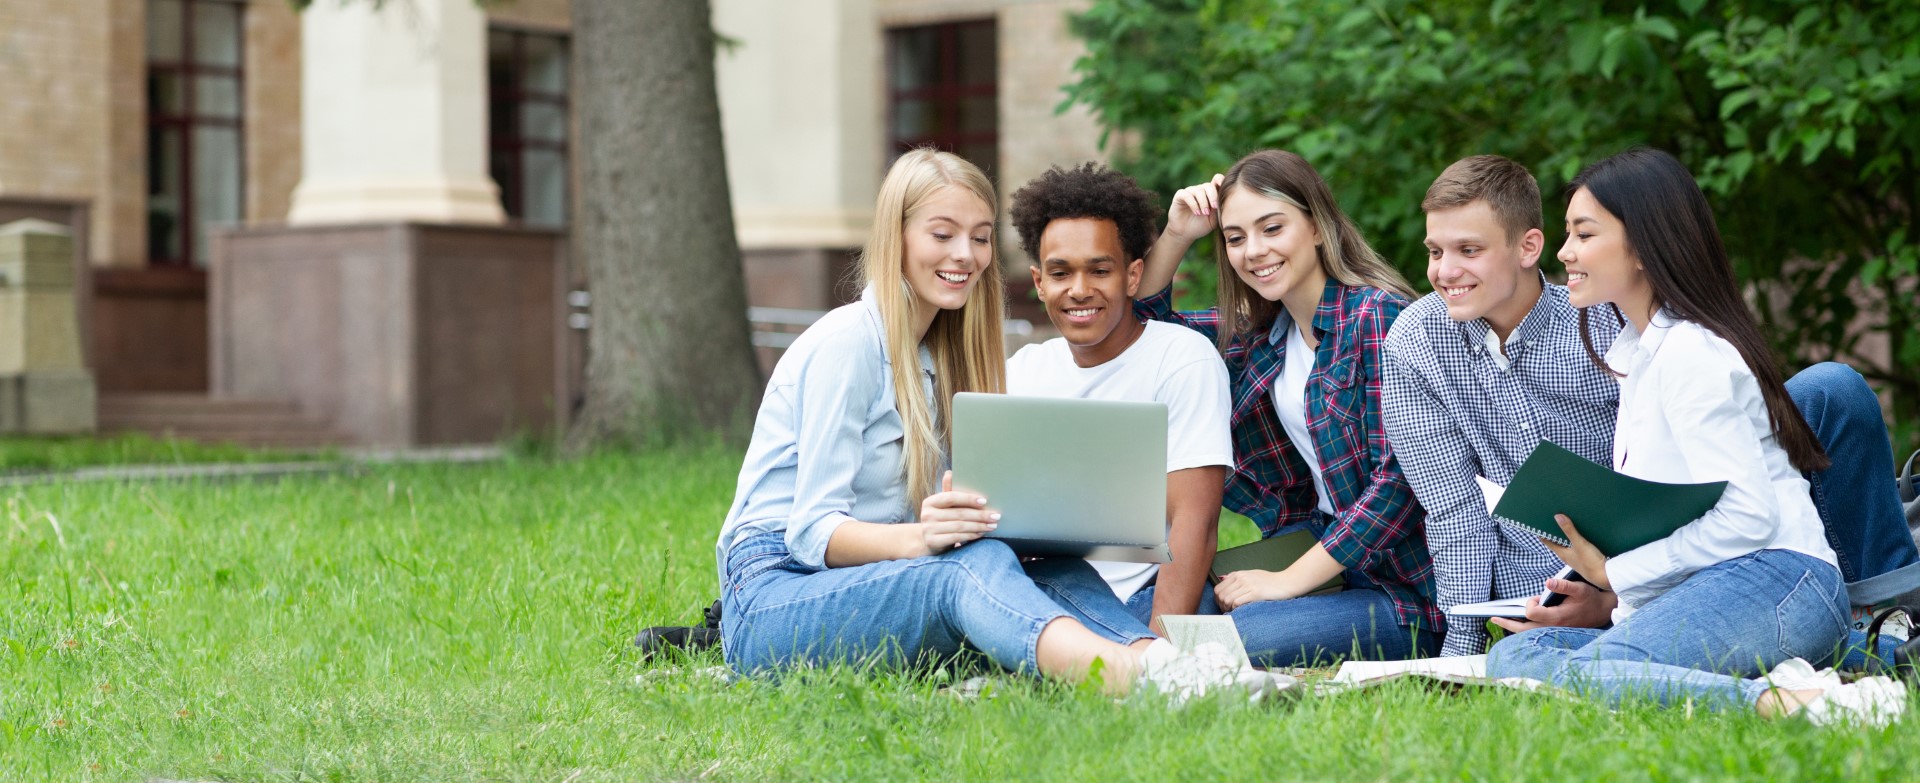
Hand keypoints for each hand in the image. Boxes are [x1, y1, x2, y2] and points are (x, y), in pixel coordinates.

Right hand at [911, 471, 998, 557]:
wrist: (929, 541)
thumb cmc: (941, 520)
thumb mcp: (944, 506)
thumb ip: (949, 491)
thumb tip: (950, 473)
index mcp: (930, 501)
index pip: (951, 497)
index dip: (968, 498)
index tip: (985, 501)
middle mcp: (927, 514)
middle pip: (958, 513)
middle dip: (980, 515)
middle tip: (996, 516)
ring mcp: (928, 529)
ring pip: (960, 526)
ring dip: (979, 526)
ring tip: (992, 525)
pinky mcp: (932, 542)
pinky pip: (956, 538)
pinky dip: (971, 535)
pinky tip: (981, 533)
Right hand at [1165, 174, 1225, 242]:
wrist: (1185, 233)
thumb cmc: (1201, 226)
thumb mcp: (1214, 219)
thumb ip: (1219, 209)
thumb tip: (1225, 200)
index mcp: (1210, 193)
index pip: (1216, 180)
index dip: (1221, 180)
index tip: (1224, 188)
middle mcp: (1200, 190)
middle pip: (1208, 185)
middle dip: (1213, 196)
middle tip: (1214, 207)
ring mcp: (1189, 192)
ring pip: (1199, 190)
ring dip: (1203, 202)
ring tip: (1205, 213)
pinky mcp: (1180, 196)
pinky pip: (1187, 195)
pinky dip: (1193, 204)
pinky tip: (1196, 212)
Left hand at [1214, 568, 1299, 611]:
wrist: (1286, 582)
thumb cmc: (1269, 581)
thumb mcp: (1252, 575)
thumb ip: (1237, 577)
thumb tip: (1222, 578)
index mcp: (1238, 574)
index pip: (1218, 589)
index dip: (1218, 600)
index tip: (1224, 607)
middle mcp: (1241, 578)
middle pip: (1220, 595)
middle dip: (1222, 606)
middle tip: (1229, 612)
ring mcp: (1248, 585)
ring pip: (1227, 599)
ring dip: (1228, 609)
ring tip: (1235, 612)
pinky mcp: (1255, 593)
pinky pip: (1237, 602)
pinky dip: (1236, 609)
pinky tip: (1241, 611)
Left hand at [1489, 577, 1617, 633]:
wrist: (1603, 611)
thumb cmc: (1590, 598)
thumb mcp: (1579, 588)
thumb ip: (1563, 586)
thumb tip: (1548, 581)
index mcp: (1557, 617)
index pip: (1533, 613)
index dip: (1530, 604)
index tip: (1536, 597)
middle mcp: (1553, 627)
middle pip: (1525, 629)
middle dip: (1508, 623)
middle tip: (1493, 617)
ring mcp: (1554, 631)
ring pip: (1528, 633)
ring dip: (1513, 627)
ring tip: (1500, 620)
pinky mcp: (1555, 632)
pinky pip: (1535, 632)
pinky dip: (1523, 628)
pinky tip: (1516, 622)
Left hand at [1539, 514, 1611, 591]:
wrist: (1605, 576)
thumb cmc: (1590, 561)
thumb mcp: (1579, 543)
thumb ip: (1569, 530)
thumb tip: (1557, 516)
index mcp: (1562, 553)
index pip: (1547, 541)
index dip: (1542, 532)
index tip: (1539, 522)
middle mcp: (1566, 556)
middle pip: (1557, 542)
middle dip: (1554, 531)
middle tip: (1553, 518)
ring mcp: (1575, 557)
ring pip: (1567, 543)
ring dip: (1565, 534)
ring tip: (1566, 522)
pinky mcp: (1584, 558)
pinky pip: (1576, 545)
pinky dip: (1575, 538)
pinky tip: (1580, 532)